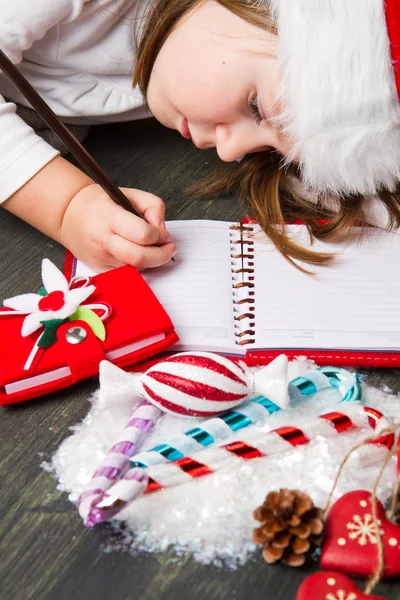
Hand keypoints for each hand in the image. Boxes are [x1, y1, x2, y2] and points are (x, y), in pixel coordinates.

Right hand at [59, 184, 175, 270]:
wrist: (69, 215)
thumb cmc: (100, 204)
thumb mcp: (128, 193)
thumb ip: (152, 206)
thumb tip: (162, 230)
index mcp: (109, 218)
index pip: (143, 234)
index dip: (160, 236)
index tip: (164, 234)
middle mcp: (103, 241)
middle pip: (140, 258)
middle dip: (161, 255)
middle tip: (169, 248)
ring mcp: (101, 258)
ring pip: (136, 268)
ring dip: (152, 261)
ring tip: (154, 249)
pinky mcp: (100, 270)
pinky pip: (128, 273)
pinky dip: (140, 266)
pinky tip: (139, 254)